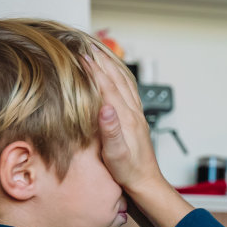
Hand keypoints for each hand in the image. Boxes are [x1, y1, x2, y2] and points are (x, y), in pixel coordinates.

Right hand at [86, 46, 158, 192]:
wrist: (146, 182)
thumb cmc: (129, 172)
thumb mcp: (116, 154)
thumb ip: (111, 131)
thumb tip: (105, 108)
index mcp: (125, 118)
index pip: (107, 87)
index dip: (93, 70)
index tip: (80, 55)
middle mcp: (133, 112)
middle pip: (116, 78)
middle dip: (101, 60)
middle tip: (87, 44)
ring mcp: (136, 114)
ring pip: (124, 81)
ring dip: (111, 64)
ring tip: (99, 51)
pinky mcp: (137, 118)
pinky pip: (129, 89)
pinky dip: (120, 76)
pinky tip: (116, 73)